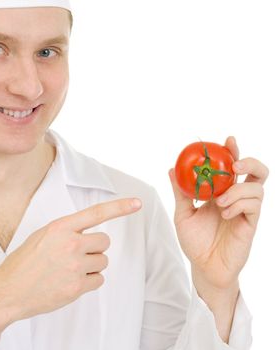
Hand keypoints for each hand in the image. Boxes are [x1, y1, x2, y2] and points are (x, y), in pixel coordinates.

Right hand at [0, 197, 141, 345]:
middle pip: (104, 242)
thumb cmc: (24, 262)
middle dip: (96, 248)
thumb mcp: (42, 236)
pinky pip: (98, 280)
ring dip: (92, 265)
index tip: (137, 203)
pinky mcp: (76, 287)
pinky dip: (89, 281)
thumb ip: (66, 231)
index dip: (119, 207)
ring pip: (103, 261)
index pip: (96, 213)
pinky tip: (71, 281)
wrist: (8, 291)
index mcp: (60, 227)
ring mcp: (74, 266)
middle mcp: (70, 244)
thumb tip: (87, 233)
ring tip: (71, 269)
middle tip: (78, 255)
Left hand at [169, 136, 268, 289]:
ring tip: (220, 202)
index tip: (228, 140)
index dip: (233, 152)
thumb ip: (181, 192)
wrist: (203, 266)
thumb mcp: (183, 213)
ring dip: (238, 190)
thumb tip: (171, 169)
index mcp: (221, 193)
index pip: (232, 168)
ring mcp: (245, 211)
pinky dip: (239, 204)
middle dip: (249, 162)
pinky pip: (253, 206)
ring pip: (256, 188)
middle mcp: (236, 199)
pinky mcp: (250, 224)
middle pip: (255, 172)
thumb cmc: (194, 241)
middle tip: (235, 164)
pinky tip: (225, 213)